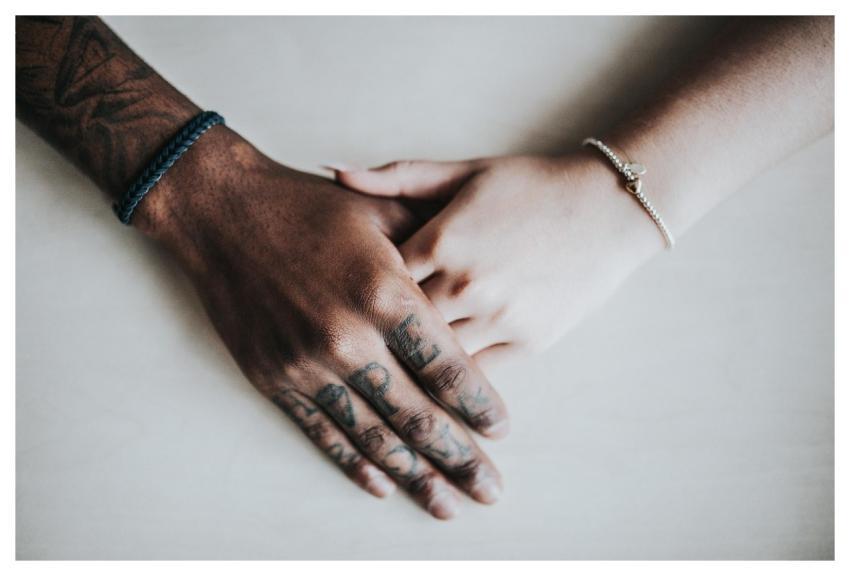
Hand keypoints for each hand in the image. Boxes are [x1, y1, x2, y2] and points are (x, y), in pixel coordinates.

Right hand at [135, 127, 509, 518]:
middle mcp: (347, 337)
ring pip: (372, 435)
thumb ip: (432, 248)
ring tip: (446, 505)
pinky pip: (322, 431)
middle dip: (458, 458)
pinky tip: (381, 486)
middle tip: (489, 491)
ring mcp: (307, 364)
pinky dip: (353, 462)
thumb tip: (478, 277)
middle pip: (416, 414)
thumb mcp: (380, 211)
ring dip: (413, 476)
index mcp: (383, 292)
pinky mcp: (274, 378)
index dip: (479, 403)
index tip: (501, 430)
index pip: (446, 365)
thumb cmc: (307, 206)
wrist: (222, 213)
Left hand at [335, 153, 663, 371]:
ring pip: (432, 359)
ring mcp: (498, 316)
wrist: (609, 208)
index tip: (337, 302)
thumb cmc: (532, 186)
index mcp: (443, 239)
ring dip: (408, 366)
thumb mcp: (465, 173)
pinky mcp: (528, 341)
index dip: (354, 292)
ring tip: (381, 375)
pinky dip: (452, 382)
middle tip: (347, 347)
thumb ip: (398, 177)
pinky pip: (475, 374)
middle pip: (397, 326)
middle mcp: (466, 283)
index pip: (376, 280)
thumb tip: (334, 171)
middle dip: (373, 336)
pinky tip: (433, 385)